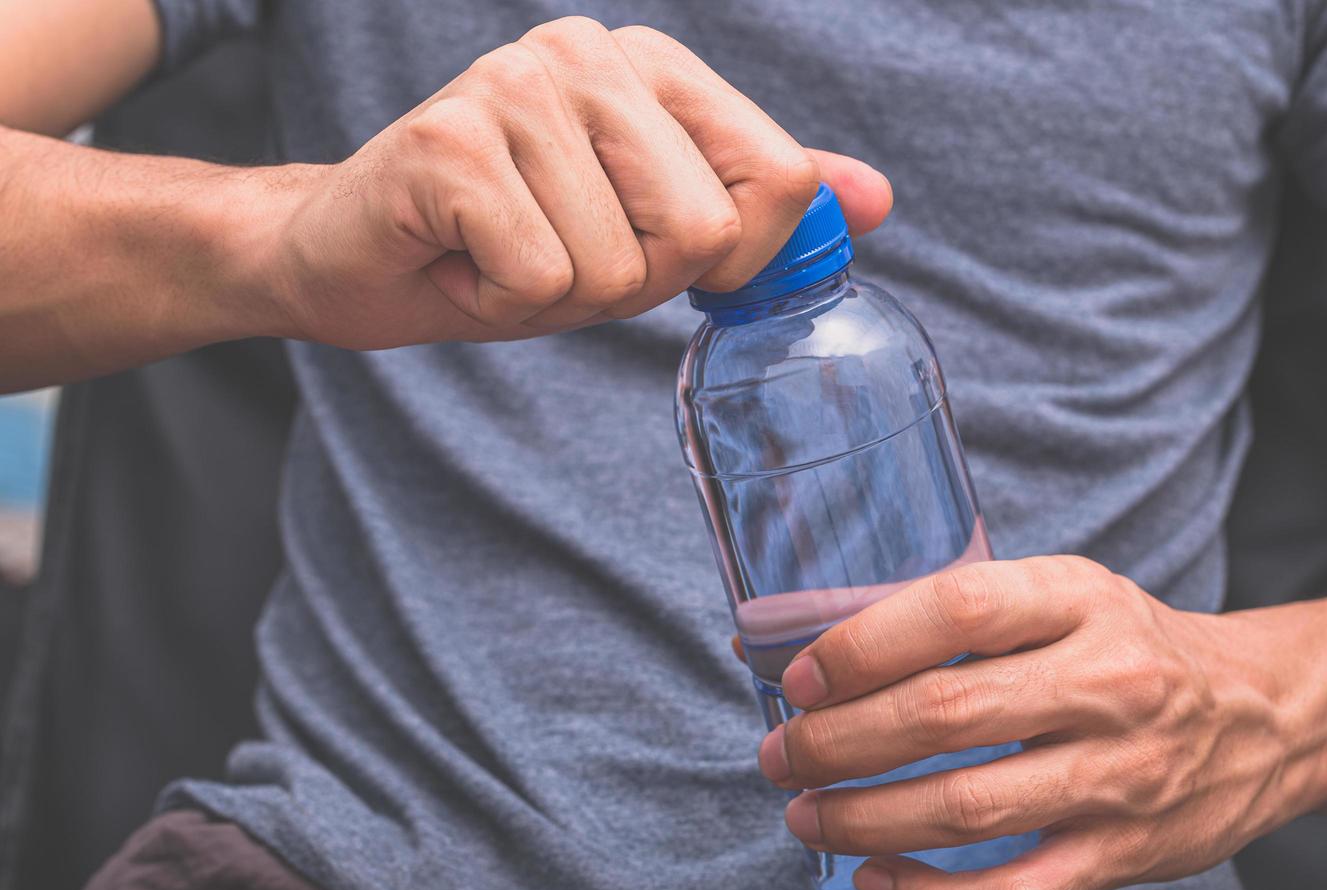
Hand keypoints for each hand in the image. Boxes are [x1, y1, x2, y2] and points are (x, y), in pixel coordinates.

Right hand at [258, 17, 890, 349]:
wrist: (354, 255)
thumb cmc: (508, 244)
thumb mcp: (650, 230)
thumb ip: (760, 209)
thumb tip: (875, 200)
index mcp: (651, 66)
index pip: (778, 178)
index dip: (725, 254)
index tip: (641, 242)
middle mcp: (588, 54)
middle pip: (704, 230)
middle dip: (633, 281)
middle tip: (555, 250)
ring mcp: (516, 86)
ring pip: (621, 267)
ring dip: (562, 297)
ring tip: (504, 251)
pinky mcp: (452, 142)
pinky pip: (543, 282)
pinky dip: (501, 302)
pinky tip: (463, 260)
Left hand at [752, 556, 1326, 889]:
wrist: (1271, 715)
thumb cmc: (1137, 648)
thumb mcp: (1065, 596)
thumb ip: (960, 615)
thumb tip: (811, 645)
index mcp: (1079, 599)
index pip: (959, 608)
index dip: (864, 643)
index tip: (802, 676)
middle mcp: (1106, 683)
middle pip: (947, 713)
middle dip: (840, 741)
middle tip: (783, 754)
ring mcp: (1120, 775)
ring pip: (969, 809)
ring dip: (865, 818)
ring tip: (807, 814)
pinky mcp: (1126, 854)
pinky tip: (876, 879)